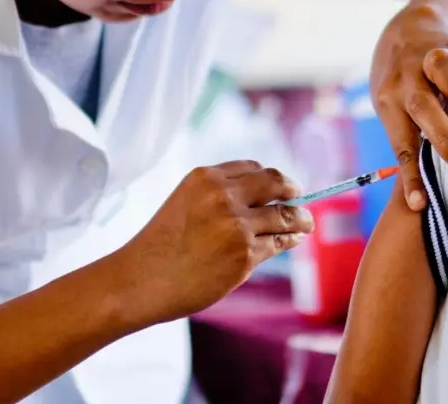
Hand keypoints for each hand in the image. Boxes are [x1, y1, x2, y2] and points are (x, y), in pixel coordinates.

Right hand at [118, 161, 313, 322]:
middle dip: (290, 189)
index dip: (270, 177)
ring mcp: (236, 225)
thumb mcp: (185, 202)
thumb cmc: (160, 245)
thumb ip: (218, 196)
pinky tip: (292, 239)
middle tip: (298, 195)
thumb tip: (262, 199)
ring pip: (283, 215)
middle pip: (274, 183)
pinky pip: (277, 243)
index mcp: (205, 177)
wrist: (141, 280)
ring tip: (306, 222)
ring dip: (300, 218)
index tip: (279, 185)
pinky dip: (289, 240)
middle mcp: (223, 196)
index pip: (253, 168)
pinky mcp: (244, 255)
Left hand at [371, 4, 447, 211]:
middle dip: (444, 138)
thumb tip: (426, 198)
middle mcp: (408, 79)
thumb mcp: (395, 110)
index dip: (411, 176)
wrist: (406, 31)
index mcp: (390, 102)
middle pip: (422, 106)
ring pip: (444, 69)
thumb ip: (413, 141)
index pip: (401, 143)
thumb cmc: (403, 88)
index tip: (421, 205)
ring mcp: (432, 59)